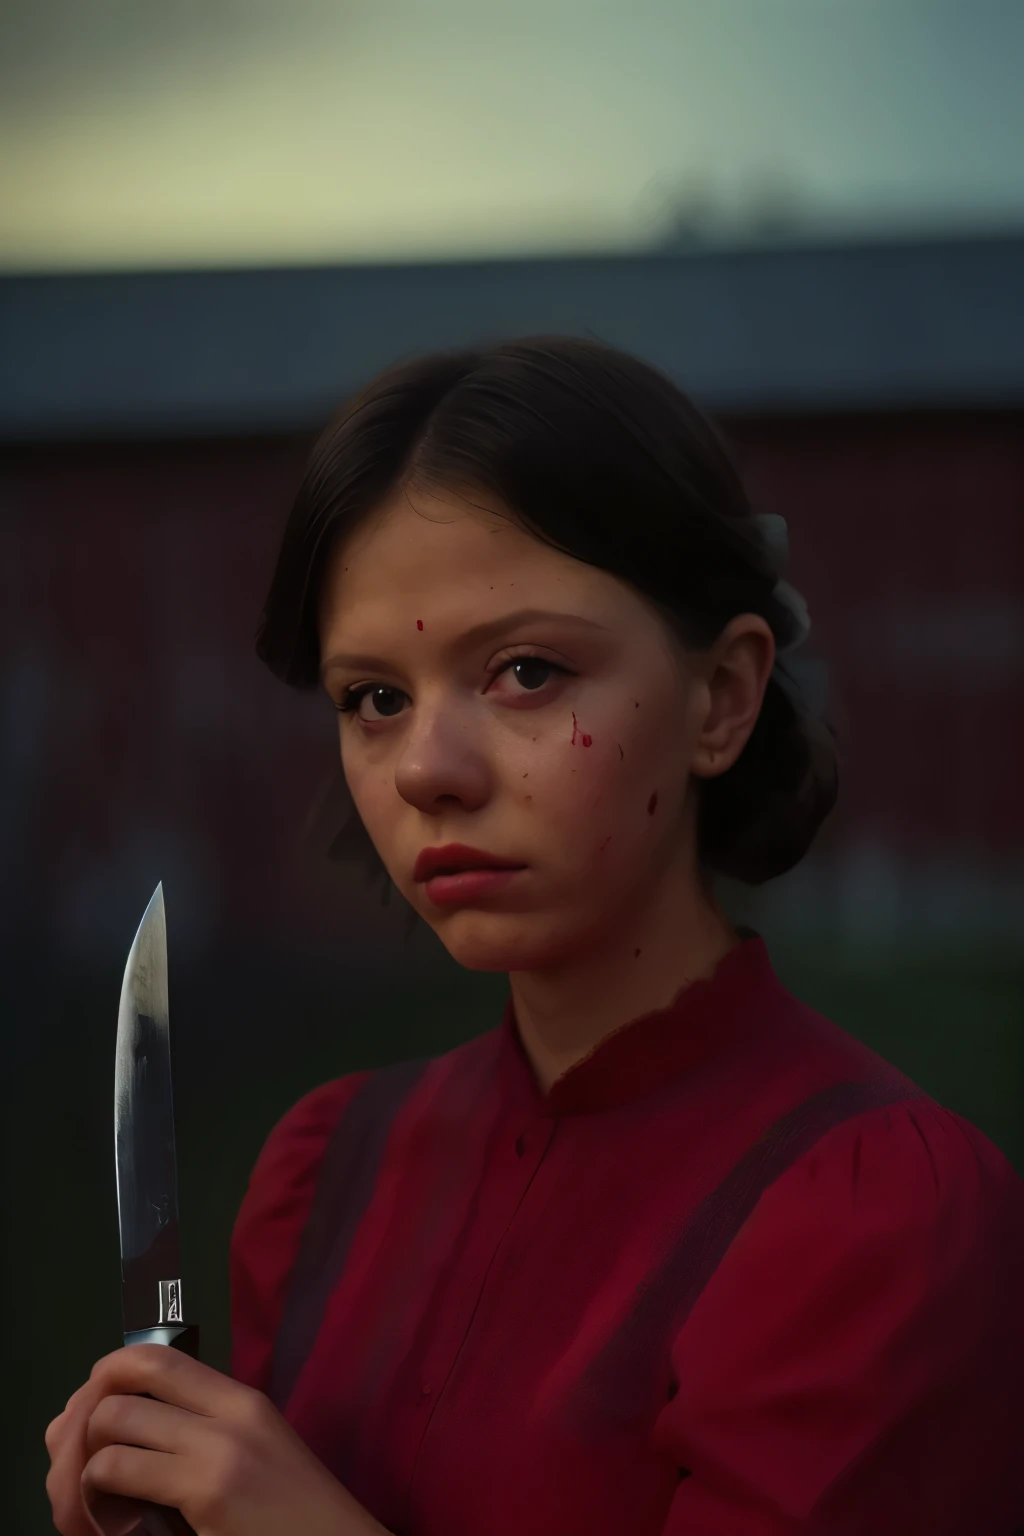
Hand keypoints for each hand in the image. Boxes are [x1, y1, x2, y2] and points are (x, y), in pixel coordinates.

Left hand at [45, 1345, 388, 1535]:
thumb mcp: (256, 1454)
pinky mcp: (207, 1492)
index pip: (157, 1356)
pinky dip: (96, 1494)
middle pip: (123, 1385)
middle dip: (83, 1421)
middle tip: (82, 1461)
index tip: (95, 1406)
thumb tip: (132, 1426)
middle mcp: (227, 1413)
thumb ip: (205, 1433)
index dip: (108, 1373)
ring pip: (111, 1424)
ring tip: (96, 1494)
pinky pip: (117, 1471)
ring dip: (85, 1462)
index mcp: (240, 1399)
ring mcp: (216, 1450)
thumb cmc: (295, 1515)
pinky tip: (113, 1517)